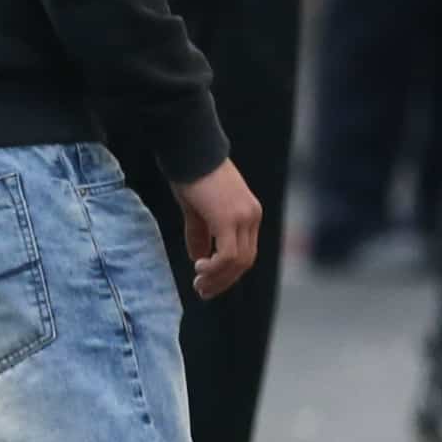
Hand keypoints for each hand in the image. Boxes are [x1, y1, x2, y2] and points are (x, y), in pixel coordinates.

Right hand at [173, 159, 264, 301]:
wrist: (190, 150)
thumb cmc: (191, 175)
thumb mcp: (197, 210)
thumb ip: (200, 235)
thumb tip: (199, 259)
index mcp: (248, 213)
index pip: (246, 252)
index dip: (228, 272)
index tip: (207, 283)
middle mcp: (252, 217)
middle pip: (245, 261)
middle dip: (223, 280)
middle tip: (202, 291)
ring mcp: (243, 218)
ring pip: (239, 261)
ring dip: (218, 278)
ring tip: (199, 284)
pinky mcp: (229, 219)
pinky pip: (227, 254)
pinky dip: (215, 267)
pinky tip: (199, 267)